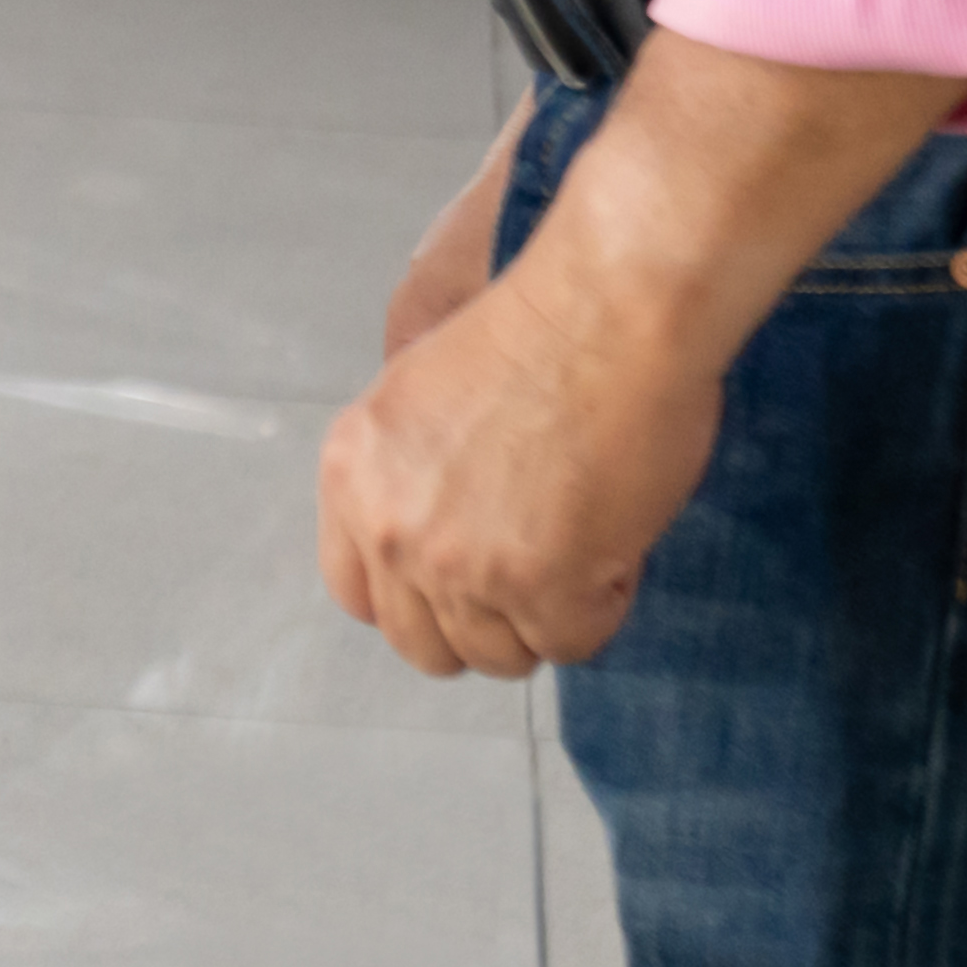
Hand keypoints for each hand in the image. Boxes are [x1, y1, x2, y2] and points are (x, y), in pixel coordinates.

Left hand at [316, 27, 946, 681]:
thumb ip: (412, 474)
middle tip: (538, 575)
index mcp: (349, 475)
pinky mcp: (538, 588)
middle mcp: (389, 528)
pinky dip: (603, 605)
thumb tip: (440, 534)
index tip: (463, 584)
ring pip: (499, 654)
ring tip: (584, 544)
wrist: (605, 313)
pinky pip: (571, 643)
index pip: (357, 594)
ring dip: (546, 616)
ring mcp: (458, 566)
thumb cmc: (537, 332)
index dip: (416, 600)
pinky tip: (617, 543)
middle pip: (424, 644)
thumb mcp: (422, 396)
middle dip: (483, 623)